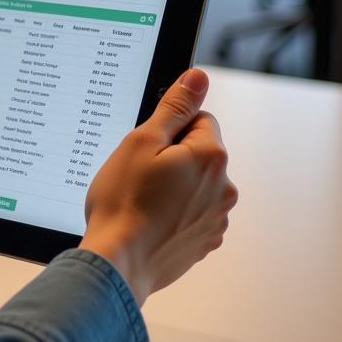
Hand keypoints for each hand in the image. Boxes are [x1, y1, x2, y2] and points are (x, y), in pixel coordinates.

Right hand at [78, 68, 237, 305]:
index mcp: (211, 156)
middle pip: (198, 152)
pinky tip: (148, 218)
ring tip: (141, 198)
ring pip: (194, 183)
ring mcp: (217, 218)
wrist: (118, 262)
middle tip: (138, 171)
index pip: (199, 119)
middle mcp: (224, 188)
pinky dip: (173, 211)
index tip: (146, 144)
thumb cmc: (124, 201)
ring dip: (173, 184)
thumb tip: (198, 78)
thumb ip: (174, 107)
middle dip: (172, 156)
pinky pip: (191, 211)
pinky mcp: (205, 241)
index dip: (168, 127)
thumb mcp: (141, 140)